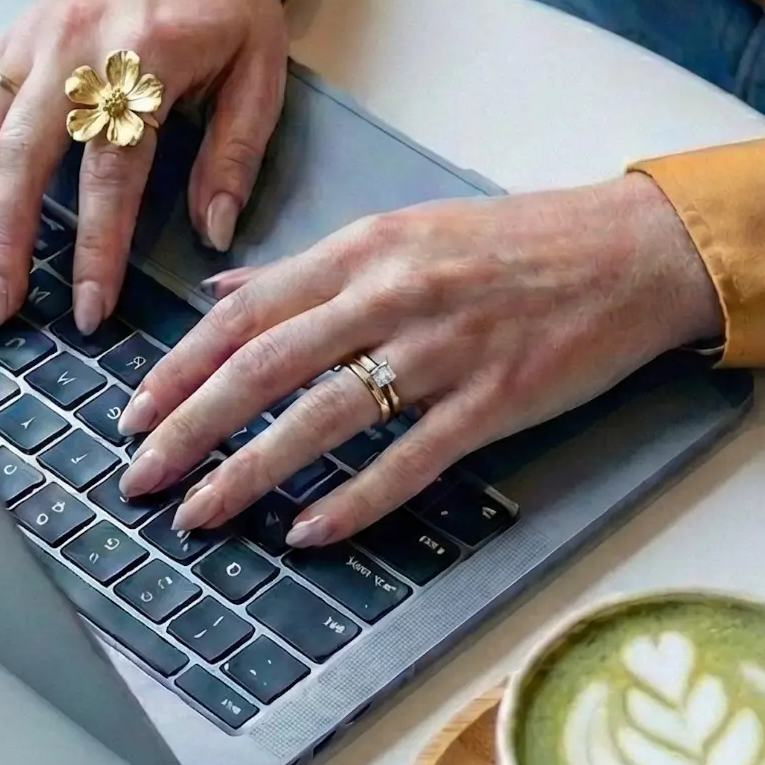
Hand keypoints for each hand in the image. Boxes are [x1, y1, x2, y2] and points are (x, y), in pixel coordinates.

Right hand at [0, 0, 286, 331]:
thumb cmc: (227, 3)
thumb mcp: (260, 71)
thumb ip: (236, 153)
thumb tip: (214, 233)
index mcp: (146, 53)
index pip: (112, 168)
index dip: (98, 246)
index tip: (89, 310)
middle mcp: (74, 43)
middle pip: (22, 154)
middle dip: (3, 240)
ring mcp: (30, 38)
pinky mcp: (6, 39)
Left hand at [116, 173, 723, 545]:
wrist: (631, 251)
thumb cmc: (518, 243)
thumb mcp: (404, 231)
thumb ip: (310, 269)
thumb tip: (222, 291)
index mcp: (366, 248)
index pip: (247, 312)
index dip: (180, 367)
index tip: (133, 413)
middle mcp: (395, 293)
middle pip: (266, 366)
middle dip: (190, 427)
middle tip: (138, 477)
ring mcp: (446, 349)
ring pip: (325, 416)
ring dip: (250, 471)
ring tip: (200, 513)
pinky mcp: (496, 400)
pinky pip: (410, 460)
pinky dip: (353, 501)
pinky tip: (307, 532)